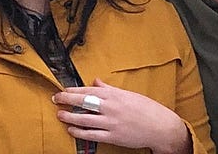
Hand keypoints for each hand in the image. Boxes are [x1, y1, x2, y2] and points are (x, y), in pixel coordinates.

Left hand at [52, 79, 190, 153]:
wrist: (161, 127)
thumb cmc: (146, 109)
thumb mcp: (128, 94)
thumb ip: (109, 89)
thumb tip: (95, 82)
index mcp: (114, 95)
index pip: (88, 90)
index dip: (73, 90)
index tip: (63, 90)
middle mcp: (111, 108)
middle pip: (83, 102)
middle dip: (67, 100)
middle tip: (56, 99)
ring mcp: (111, 123)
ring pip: (84, 119)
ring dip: (70, 117)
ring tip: (60, 115)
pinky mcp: (113, 137)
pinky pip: (92, 135)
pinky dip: (80, 132)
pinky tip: (71, 130)